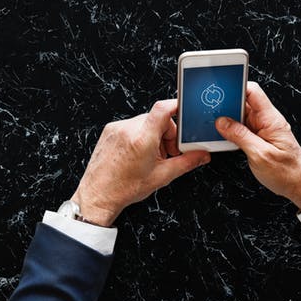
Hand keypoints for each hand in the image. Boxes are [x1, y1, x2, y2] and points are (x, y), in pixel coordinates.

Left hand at [71, 99, 211, 226]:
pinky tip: (138, 153)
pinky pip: (132, 125)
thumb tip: (201, 155)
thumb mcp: (162, 177)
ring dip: (154, 136)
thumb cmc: (125, 188)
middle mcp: (128, 129)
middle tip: (167, 153)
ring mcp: (117, 128)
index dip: (177, 106)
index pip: (163, 108)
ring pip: (145, 122)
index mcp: (143, 139)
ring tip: (151, 157)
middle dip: (167, 134)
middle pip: (157, 118)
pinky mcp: (110, 130)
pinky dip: (140, 136)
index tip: (185, 112)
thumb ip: (186, 162)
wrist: (98, 194)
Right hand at [214, 82, 300, 209]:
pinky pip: (242, 128)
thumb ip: (240, 136)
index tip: (220, 89)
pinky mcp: (260, 138)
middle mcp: (267, 121)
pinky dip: (232, 130)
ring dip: (228, 119)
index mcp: (271, 119)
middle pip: (244, 102)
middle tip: (211, 110)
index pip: (253, 92)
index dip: (236, 86)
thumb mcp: (260, 155)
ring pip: (241, 115)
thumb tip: (222, 122)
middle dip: (227, 104)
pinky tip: (223, 135)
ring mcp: (263, 129)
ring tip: (214, 124)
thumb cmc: (289, 173)